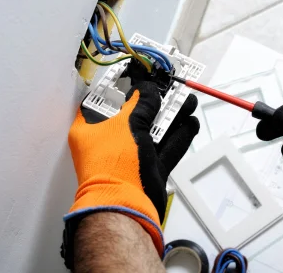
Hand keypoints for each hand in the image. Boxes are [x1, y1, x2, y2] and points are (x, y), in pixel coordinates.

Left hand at [65, 81, 198, 257]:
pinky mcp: (149, 169)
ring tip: (189, 102)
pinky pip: (166, 149)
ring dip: (172, 117)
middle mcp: (110, 142)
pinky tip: (190, 123)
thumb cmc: (115, 165)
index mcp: (91, 130)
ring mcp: (131, 157)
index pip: (103, 101)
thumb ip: (141, 104)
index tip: (139, 76)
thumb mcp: (127, 125)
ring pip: (155, 131)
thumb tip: (148, 89)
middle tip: (172, 89)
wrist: (126, 207)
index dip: (121, 86)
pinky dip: (179, 137)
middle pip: (135, 115)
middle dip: (157, 102)